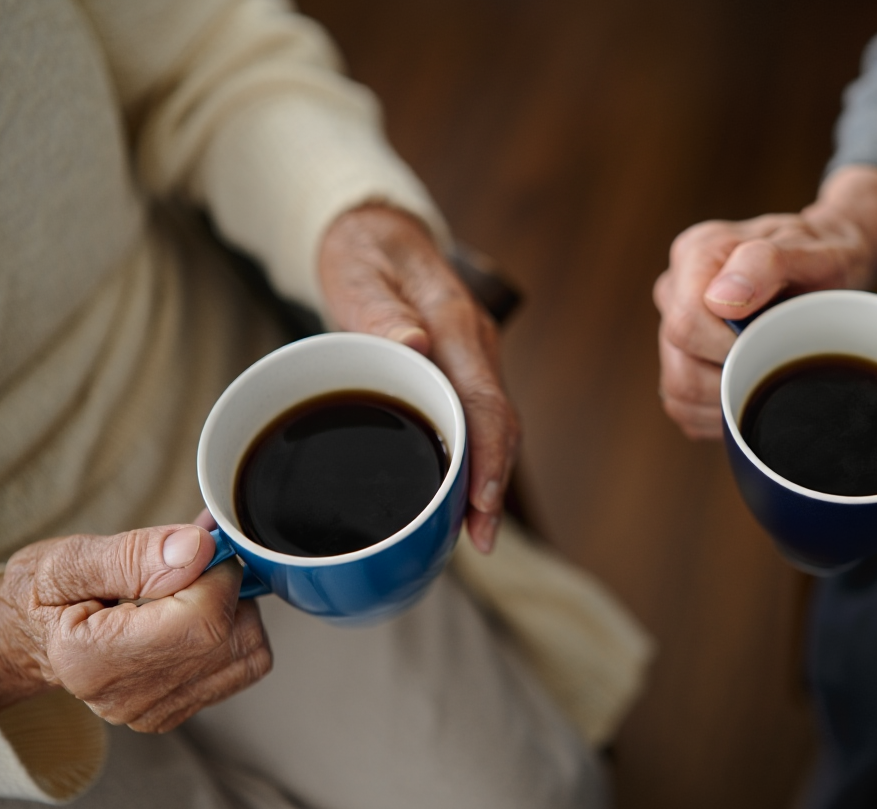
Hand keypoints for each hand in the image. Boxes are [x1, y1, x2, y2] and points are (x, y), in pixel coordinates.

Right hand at [0, 524, 270, 732]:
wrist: (31, 637)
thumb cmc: (42, 596)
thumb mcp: (67, 560)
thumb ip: (133, 553)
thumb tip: (198, 549)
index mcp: (95, 659)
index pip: (203, 618)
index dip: (216, 571)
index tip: (197, 547)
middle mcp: (129, 696)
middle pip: (229, 636)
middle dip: (225, 584)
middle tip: (191, 560)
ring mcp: (156, 708)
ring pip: (248, 650)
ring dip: (235, 607)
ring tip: (189, 587)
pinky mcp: (177, 709)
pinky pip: (242, 665)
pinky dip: (234, 630)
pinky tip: (196, 611)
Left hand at [318, 204, 519, 552]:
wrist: (376, 234)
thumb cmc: (362, 254)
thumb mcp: (357, 272)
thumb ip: (379, 308)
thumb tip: (414, 345)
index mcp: (453, 322)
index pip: (484, 398)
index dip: (490, 455)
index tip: (480, 503)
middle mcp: (473, 343)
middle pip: (497, 423)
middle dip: (492, 485)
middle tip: (480, 541)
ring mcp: (471, 358)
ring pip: (490, 427)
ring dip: (485, 479)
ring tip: (471, 533)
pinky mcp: (461, 370)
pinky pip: (474, 419)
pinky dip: (471, 460)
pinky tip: (455, 495)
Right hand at [653, 165, 876, 438]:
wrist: (828, 267)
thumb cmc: (822, 258)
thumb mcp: (813, 250)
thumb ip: (764, 264)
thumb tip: (721, 300)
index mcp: (694, 255)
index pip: (686, 323)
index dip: (729, 347)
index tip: (773, 343)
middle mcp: (673, 291)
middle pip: (680, 365)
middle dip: (734, 377)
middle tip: (776, 362)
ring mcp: (670, 328)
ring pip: (679, 393)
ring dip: (727, 402)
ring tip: (766, 378)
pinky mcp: (678, 362)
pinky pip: (685, 408)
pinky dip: (720, 414)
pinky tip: (751, 392)